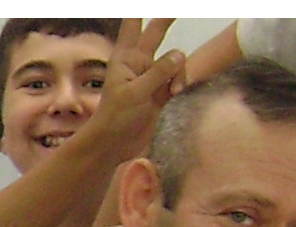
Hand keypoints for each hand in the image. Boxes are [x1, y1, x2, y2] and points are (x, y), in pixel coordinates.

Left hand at [90, 18, 184, 160]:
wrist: (115, 143)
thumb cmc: (116, 116)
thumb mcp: (136, 92)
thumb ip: (159, 72)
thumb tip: (179, 54)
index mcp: (126, 57)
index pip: (134, 25)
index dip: (140, 13)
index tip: (151, 5)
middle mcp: (138, 63)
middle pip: (154, 35)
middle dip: (164, 21)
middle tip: (175, 9)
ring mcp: (150, 78)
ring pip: (172, 61)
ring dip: (178, 70)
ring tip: (174, 90)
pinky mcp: (160, 93)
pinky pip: (176, 79)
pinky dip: (180, 83)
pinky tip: (176, 93)